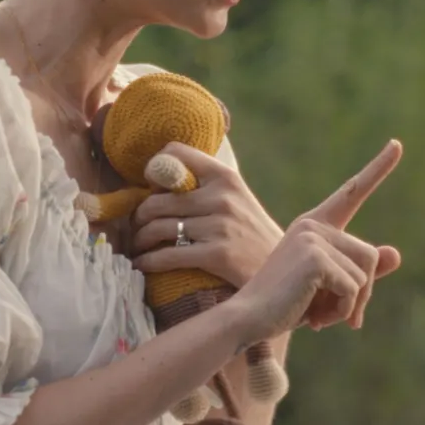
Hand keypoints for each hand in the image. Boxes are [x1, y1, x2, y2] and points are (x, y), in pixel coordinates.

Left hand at [130, 143, 284, 287]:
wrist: (288, 271)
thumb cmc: (252, 235)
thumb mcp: (237, 200)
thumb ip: (206, 187)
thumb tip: (159, 181)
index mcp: (225, 176)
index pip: (175, 153)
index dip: (154, 168)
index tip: (151, 188)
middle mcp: (221, 196)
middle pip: (157, 199)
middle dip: (139, 216)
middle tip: (136, 227)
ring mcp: (220, 225)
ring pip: (157, 227)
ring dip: (140, 240)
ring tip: (138, 247)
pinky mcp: (218, 254)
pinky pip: (167, 256)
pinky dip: (148, 262)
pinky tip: (143, 265)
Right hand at [227, 140, 403, 344]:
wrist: (248, 320)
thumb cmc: (285, 306)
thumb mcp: (328, 288)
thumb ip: (360, 272)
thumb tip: (397, 254)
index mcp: (314, 225)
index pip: (351, 193)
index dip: (377, 168)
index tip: (397, 145)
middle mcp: (313, 225)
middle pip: (370, 255)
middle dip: (360, 294)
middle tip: (338, 318)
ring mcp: (313, 238)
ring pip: (365, 276)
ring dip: (349, 306)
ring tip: (319, 317)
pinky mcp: (315, 258)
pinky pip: (353, 288)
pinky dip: (341, 311)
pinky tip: (315, 319)